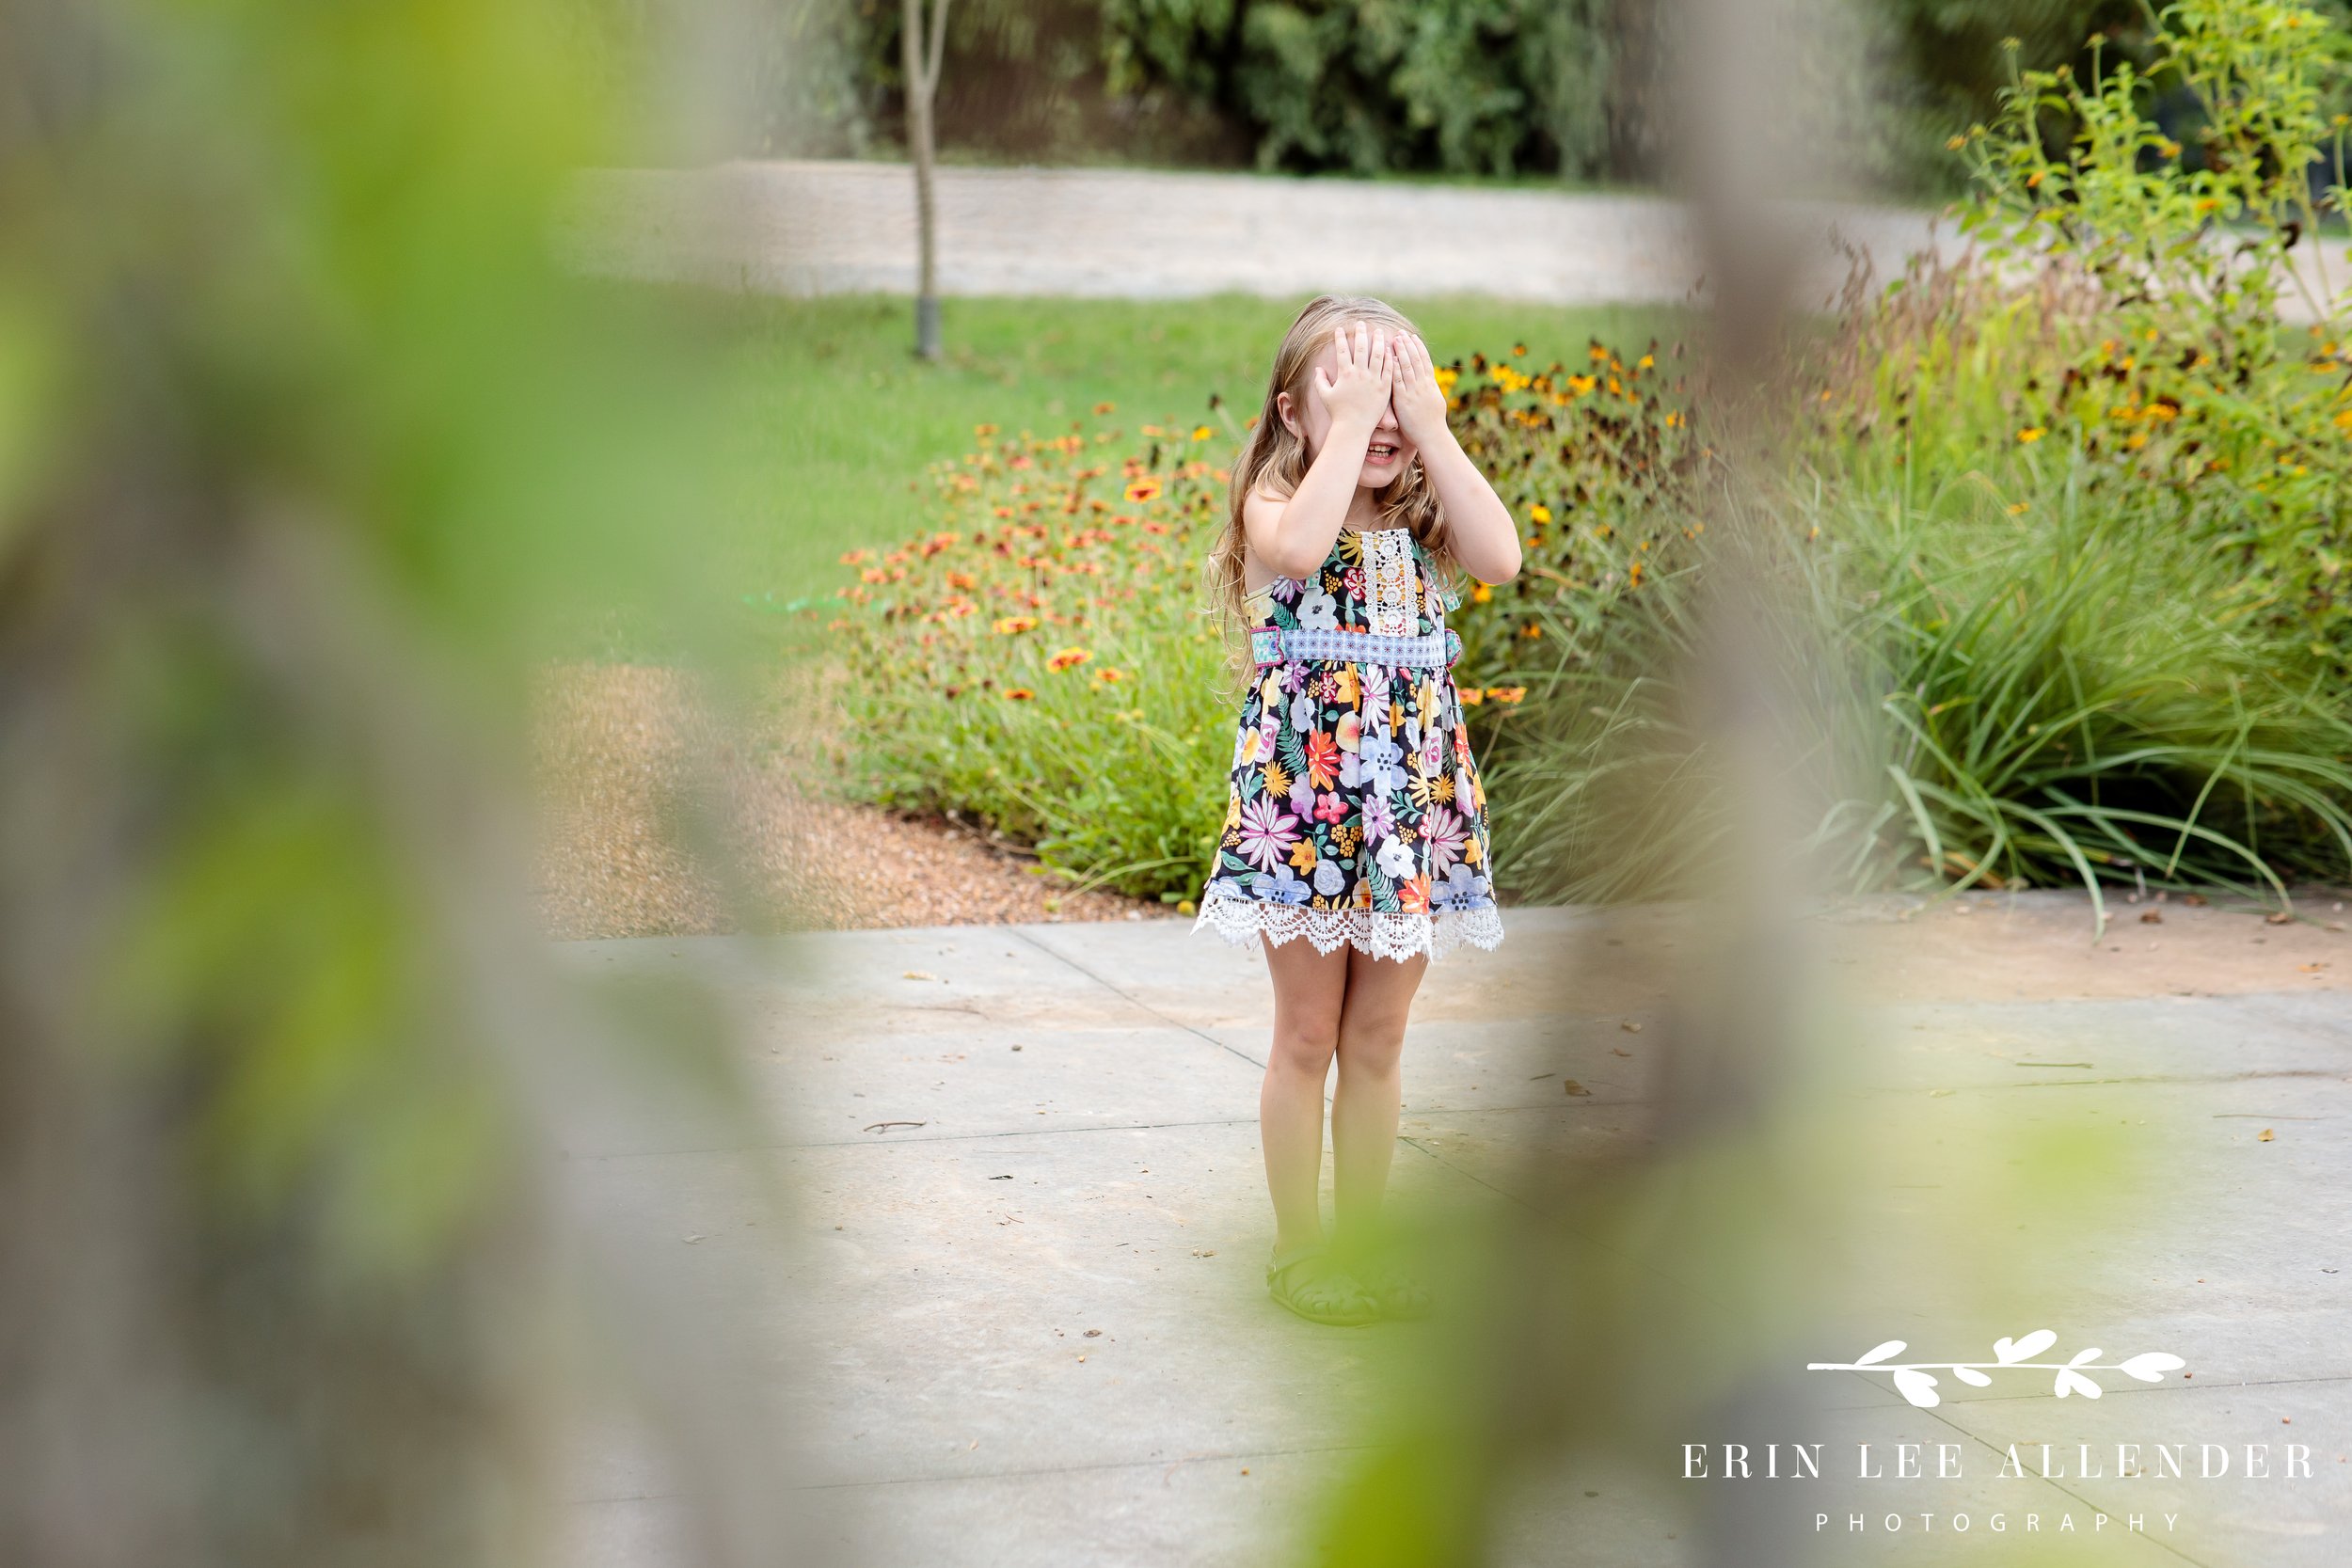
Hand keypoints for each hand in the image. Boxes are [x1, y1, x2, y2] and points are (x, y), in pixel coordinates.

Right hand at [1311, 321, 1393, 432]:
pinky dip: (1389, 357)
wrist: (1354, 428)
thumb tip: (1317, 368)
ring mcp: (1373, 380)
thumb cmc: (1338, 413)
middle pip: (1360, 347)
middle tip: (1361, 323)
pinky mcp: (1384, 387)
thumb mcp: (1325, 396)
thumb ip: (1320, 381)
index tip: (1340, 329)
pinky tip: (1389, 349)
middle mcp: (1359, 374)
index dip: (1340, 338)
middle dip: (1360, 333)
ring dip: (1377, 340)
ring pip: (1377, 354)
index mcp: (1344, 374)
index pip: (1341, 350)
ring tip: (1378, 331)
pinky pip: (1388, 368)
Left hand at [1387, 332, 1448, 446]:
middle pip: (1415, 359)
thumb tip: (1427, 381)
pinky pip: (1399, 381)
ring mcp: (1413, 391)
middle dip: (1408, 345)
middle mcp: (1423, 385)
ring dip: (1401, 351)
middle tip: (1401, 333)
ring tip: (1395, 339)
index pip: (1424, 360)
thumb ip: (1429, 389)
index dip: (1418, 347)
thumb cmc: (1432, 422)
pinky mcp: (1404, 400)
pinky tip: (1391, 358)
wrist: (1432, 436)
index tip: (1412, 336)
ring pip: (1408, 366)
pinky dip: (1395, 368)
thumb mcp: (1434, 401)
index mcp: (1430, 384)